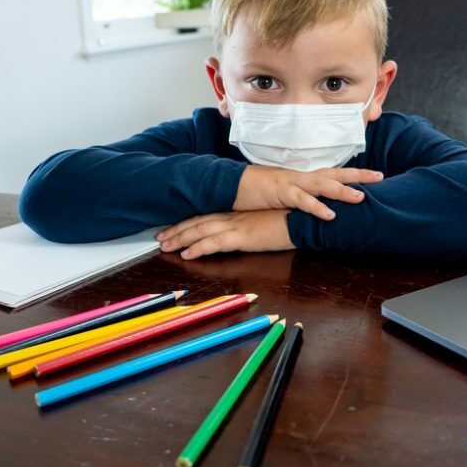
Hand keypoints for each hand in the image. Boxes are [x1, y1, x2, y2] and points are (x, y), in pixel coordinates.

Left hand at [156, 209, 294, 259]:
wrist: (306, 218)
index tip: (174, 227)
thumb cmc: (292, 219)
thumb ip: (254, 225)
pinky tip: (186, 255)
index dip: (189, 221)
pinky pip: (214, 243)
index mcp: (239, 211)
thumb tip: (246, 232)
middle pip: (198, 221)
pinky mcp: (243, 237)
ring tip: (165, 246)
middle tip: (160, 238)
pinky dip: (198, 248)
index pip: (207, 215)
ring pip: (200, 230)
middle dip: (177, 230)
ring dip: (180, 238)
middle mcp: (234, 216)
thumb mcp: (268, 220)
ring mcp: (237, 225)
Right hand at [233, 165, 383, 220]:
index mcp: (303, 177)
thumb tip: (317, 205)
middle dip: (358, 176)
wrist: (232, 184)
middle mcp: (301, 177)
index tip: (374, 175)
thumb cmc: (257, 190)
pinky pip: (302, 201)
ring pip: (322, 185)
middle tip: (380, 177)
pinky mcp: (280, 193)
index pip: (334, 173)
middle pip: (335, 173)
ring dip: (342, 191)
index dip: (354, 174)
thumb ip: (301, 197)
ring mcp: (292, 183)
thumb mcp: (284, 193)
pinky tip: (331, 215)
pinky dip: (317, 208)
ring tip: (361, 198)